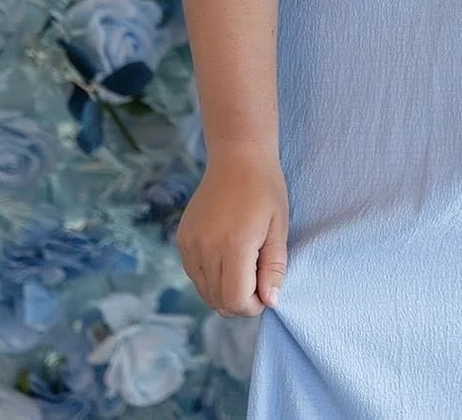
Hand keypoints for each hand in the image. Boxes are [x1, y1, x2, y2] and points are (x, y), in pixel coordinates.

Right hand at [175, 146, 288, 315]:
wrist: (238, 157)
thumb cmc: (265, 189)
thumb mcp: (279, 227)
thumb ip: (274, 267)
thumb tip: (270, 302)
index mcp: (234, 245)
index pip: (236, 300)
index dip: (253, 305)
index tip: (266, 289)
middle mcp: (206, 248)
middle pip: (219, 301)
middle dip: (241, 300)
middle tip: (258, 277)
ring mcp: (189, 244)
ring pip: (205, 292)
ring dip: (225, 290)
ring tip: (244, 264)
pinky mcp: (182, 240)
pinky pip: (195, 275)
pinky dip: (211, 277)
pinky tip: (227, 256)